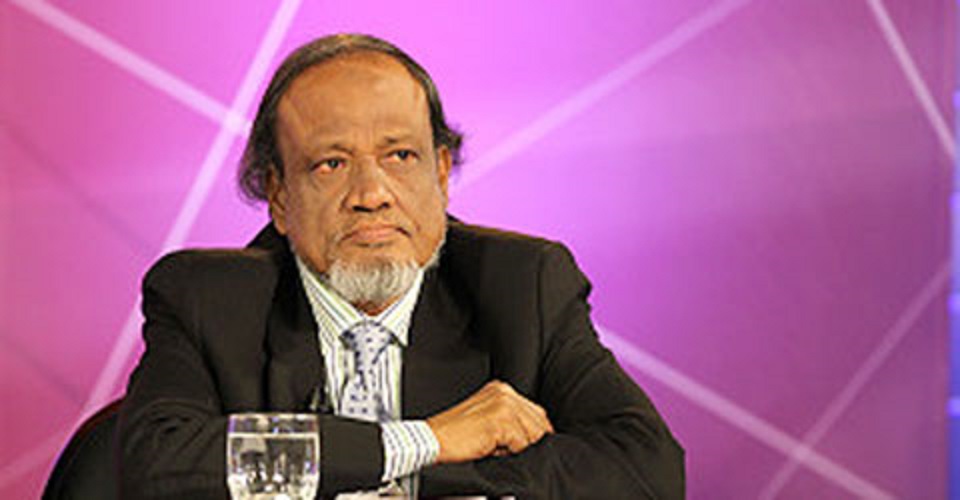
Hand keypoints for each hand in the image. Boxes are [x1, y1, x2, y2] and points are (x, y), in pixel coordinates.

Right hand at [426, 380, 553, 463]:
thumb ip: (511, 419)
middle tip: (503, 447)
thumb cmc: (455, 435)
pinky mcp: (501, 420)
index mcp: (501, 389)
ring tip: (494, 446)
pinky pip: (522, 444)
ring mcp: (504, 404)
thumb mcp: (487, 419)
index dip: (535, 434)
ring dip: (517, 447)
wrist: (432, 440)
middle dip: (527, 441)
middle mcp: (505, 392)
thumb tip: (535, 435)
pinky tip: (490, 448)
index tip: (524, 445)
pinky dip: (508, 453)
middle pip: (539, 423)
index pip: (536, 412)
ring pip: (533, 435)